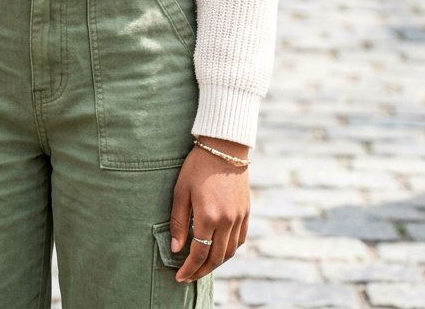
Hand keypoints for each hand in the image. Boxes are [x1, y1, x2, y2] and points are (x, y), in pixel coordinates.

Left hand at [169, 139, 249, 283]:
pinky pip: (240, 240)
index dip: (189, 269)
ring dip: (216, 263)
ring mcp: (239, 217)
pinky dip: (229, 250)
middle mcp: (227, 220)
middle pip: (216, 258)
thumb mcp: (181, 191)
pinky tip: (219, 250)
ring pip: (229, 252)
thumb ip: (179, 222)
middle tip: (189, 276)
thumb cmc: (197, 166)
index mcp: (209, 216)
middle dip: (201, 271)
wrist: (224, 147)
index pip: (199, 254)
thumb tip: (177, 249)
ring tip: (202, 265)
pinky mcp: (246, 211)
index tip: (179, 276)